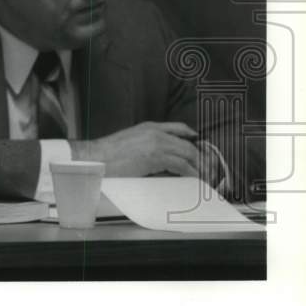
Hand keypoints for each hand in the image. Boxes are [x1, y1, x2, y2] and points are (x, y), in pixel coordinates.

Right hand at [71, 121, 201, 177]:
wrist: (97, 157)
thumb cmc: (109, 153)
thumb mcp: (130, 140)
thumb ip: (147, 142)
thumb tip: (160, 155)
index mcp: (149, 127)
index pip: (180, 128)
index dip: (194, 138)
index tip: (201, 147)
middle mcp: (156, 133)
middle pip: (189, 144)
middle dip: (202, 158)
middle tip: (207, 169)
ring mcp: (157, 144)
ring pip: (189, 154)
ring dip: (199, 168)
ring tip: (204, 177)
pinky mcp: (156, 158)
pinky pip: (182, 165)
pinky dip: (191, 173)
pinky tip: (193, 179)